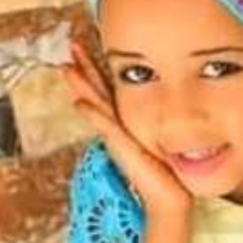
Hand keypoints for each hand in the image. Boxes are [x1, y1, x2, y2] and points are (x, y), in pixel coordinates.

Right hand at [65, 40, 193, 215]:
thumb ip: (163, 122)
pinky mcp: (123, 149)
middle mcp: (118, 129)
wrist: (170, 196)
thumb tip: (174, 108)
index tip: (87, 47)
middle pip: (96, 92)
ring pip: (96, 106)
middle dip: (84, 70)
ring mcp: (117, 138)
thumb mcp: (162, 138)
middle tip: (71, 46)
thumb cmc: (169, 171)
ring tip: (68, 69)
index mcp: (127, 123)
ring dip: (82, 87)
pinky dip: (93, 115)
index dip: (97, 69)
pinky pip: (106, 127)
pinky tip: (81, 103)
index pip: (109, 90)